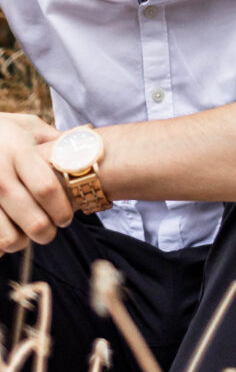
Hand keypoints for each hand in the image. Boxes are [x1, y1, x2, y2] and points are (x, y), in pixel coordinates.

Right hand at [0, 114, 72, 253]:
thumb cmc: (2, 132)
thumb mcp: (28, 126)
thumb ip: (56, 140)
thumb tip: (89, 139)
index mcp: (19, 152)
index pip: (46, 188)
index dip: (61, 209)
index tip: (66, 217)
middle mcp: (0, 173)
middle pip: (33, 220)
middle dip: (47, 232)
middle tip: (50, 231)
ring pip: (8, 237)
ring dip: (21, 242)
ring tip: (24, 233)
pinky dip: (0, 244)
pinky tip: (5, 230)